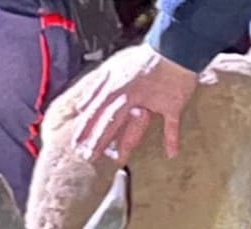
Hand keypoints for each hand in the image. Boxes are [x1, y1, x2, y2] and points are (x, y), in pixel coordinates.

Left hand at [71, 43, 197, 162]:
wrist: (174, 47)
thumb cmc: (144, 58)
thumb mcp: (114, 68)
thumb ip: (96, 88)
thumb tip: (80, 106)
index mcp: (116, 86)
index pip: (96, 111)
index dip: (85, 128)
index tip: (76, 144)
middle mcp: (131, 95)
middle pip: (111, 121)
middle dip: (98, 140)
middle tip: (88, 157)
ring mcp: (153, 102)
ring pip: (136, 126)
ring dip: (126, 144)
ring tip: (118, 160)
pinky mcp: (172, 104)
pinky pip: (172, 124)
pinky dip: (172, 138)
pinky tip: (172, 153)